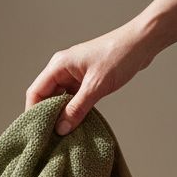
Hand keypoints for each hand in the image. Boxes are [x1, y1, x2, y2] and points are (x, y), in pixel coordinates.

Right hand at [25, 21, 160, 134]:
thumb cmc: (120, 56)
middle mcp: (63, 69)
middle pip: (46, 96)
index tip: (37, 130)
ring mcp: (74, 73)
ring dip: (62, 112)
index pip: (35, 92)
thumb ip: (77, 108)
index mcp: (59, 65)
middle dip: (48, 115)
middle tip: (51, 135)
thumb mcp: (96, 86)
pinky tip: (77, 120)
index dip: (33, 112)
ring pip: (60, 97)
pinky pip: (73, 96)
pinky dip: (74, 108)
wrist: (143, 41)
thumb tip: (61, 129)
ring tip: (64, 131)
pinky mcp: (85, 78)